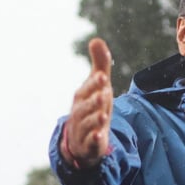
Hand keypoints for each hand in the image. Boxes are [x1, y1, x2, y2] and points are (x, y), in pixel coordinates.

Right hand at [62, 38, 113, 167]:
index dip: (94, 83)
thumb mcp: (97, 86)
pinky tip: (99, 136)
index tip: (102, 75)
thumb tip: (96, 39)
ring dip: (95, 119)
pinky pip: (90, 142)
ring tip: (103, 115)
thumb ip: (100, 64)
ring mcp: (84, 129)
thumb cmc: (91, 106)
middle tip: (104, 93)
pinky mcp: (89, 144)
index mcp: (83, 97)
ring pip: (88, 124)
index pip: (88, 89)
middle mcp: (81, 112)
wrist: (80, 137)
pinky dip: (94, 139)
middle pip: (86, 106)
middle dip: (94, 100)